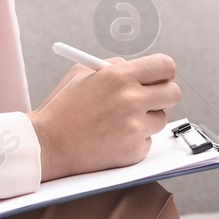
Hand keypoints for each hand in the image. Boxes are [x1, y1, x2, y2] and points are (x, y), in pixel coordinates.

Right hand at [26, 54, 180, 180]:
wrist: (45, 145)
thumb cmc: (62, 107)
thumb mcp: (83, 73)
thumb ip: (115, 67)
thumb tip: (141, 69)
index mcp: (119, 76)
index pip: (165, 66)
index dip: (164, 72)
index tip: (159, 77)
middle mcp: (131, 100)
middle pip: (173, 93)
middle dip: (163, 95)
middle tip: (149, 98)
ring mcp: (134, 128)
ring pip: (161, 119)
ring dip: (147, 119)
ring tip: (119, 121)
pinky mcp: (133, 151)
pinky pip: (148, 141)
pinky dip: (135, 140)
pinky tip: (112, 138)